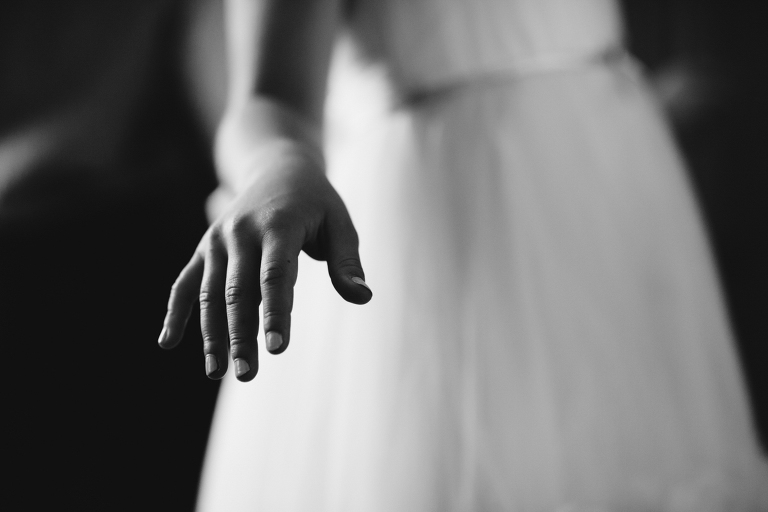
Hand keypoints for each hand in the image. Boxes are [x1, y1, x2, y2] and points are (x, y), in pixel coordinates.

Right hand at [157, 142, 371, 380]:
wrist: (276, 168)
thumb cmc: (316, 203)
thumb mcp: (340, 223)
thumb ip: (347, 261)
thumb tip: (363, 297)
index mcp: (279, 225)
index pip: (276, 276)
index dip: (276, 313)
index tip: (278, 349)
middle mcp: (241, 232)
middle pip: (239, 291)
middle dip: (240, 335)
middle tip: (246, 374)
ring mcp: (218, 241)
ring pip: (210, 293)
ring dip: (211, 334)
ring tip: (216, 372)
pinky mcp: (204, 249)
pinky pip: (184, 283)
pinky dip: (175, 312)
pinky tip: (168, 343)